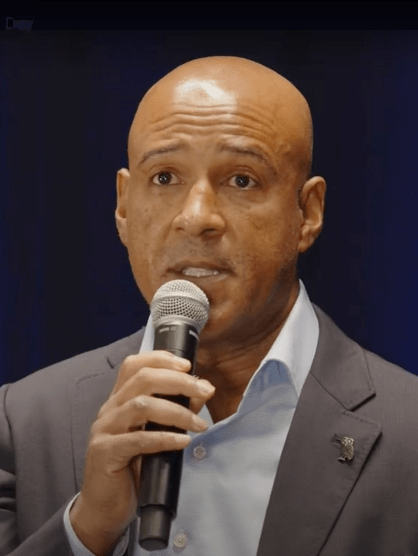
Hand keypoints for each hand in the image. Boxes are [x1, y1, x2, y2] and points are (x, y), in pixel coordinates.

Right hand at [69, 350, 214, 555]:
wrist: (104, 508)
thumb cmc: (132, 469)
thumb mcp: (155, 434)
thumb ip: (174, 411)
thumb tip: (203, 392)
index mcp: (119, 400)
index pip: (134, 365)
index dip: (160, 358)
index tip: (187, 365)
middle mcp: (109, 409)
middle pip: (143, 379)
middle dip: (178, 381)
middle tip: (204, 391)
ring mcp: (105, 430)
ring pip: (142, 405)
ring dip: (177, 412)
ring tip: (199, 424)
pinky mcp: (105, 452)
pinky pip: (139, 439)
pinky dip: (165, 438)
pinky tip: (183, 442)